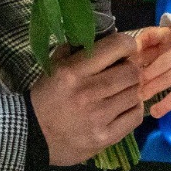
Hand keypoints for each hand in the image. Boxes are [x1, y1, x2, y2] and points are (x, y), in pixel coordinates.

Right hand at [29, 31, 142, 165]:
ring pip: (136, 93)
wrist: (33, 135)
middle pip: (132, 72)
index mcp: (73, 72)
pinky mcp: (106, 137)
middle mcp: (87, 93)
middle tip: (124, 71)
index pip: (116, 47)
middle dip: (131, 68)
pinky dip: (133, 108)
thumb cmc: (47, 96)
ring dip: (132, 89)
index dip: (127, 44)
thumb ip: (77, 48)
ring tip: (122, 90)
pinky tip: (123, 107)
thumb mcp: (55, 66)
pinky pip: (136, 116)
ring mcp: (98, 118)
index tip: (126, 49)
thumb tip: (105, 33)